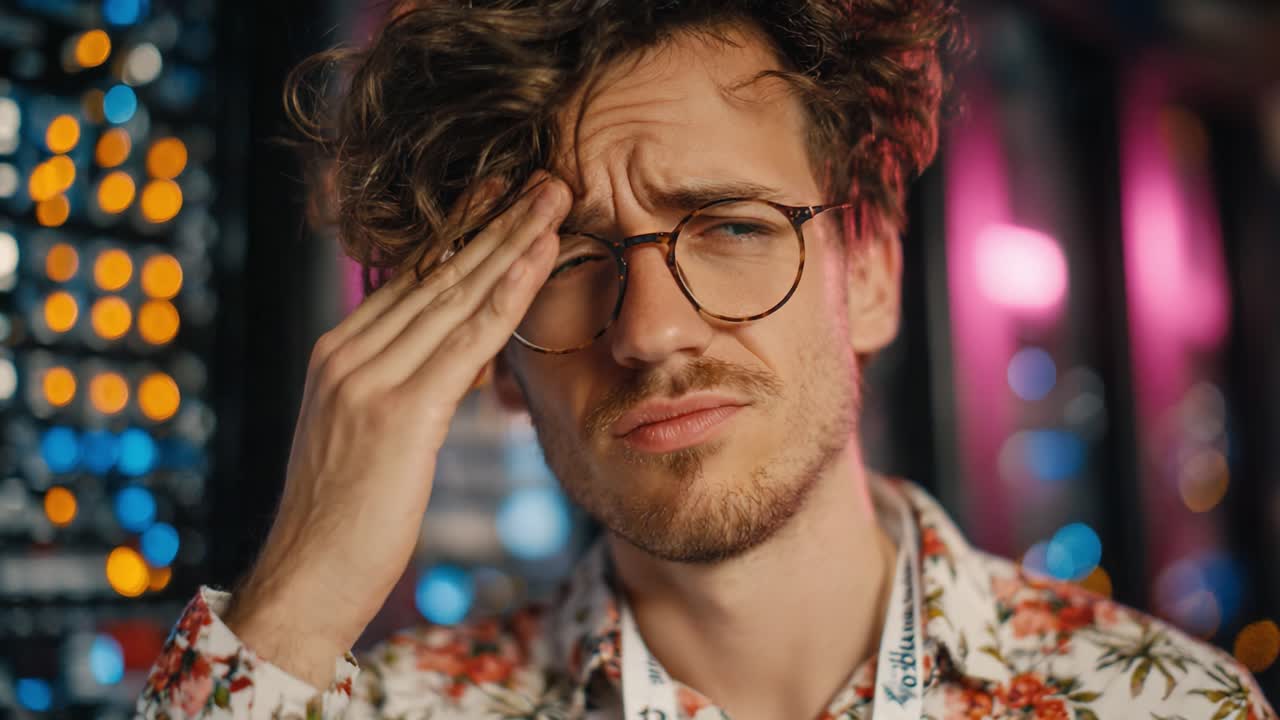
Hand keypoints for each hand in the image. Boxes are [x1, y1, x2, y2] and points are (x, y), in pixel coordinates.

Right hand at [223, 172, 569, 685]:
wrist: (305, 583)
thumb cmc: (345, 522)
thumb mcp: (375, 440)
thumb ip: (414, 388)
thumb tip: (470, 361)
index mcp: (339, 355)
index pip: (411, 281)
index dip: (462, 236)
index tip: (502, 197)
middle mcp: (348, 354)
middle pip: (435, 273)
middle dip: (494, 221)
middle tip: (542, 177)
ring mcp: (370, 378)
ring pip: (455, 293)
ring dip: (512, 239)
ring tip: (554, 196)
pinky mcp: (399, 411)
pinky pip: (467, 338)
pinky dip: (510, 292)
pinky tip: (544, 256)